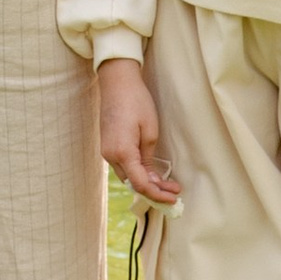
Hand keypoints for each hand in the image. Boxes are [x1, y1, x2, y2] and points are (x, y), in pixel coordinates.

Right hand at [97, 56, 180, 201]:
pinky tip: (150, 173)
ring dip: (146, 182)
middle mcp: (110, 155)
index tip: (174, 198)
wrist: (117, 81)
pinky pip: (123, 166)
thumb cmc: (136, 101)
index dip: (157, 194)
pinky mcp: (107, 145)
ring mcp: (106, 151)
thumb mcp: (150, 130)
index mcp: (122, 152)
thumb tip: (152, 180)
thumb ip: (149, 159)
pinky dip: (137, 173)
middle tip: (174, 191)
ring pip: (127, 176)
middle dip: (154, 191)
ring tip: (167, 184)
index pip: (140, 184)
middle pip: (132, 183)